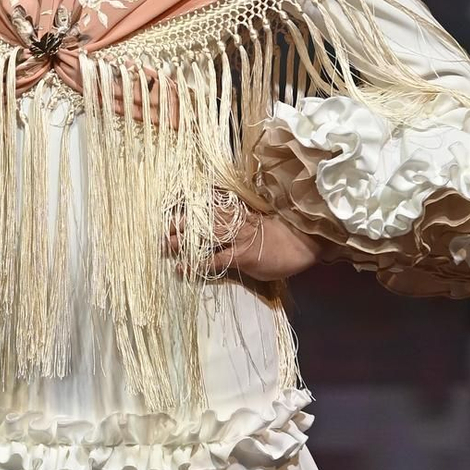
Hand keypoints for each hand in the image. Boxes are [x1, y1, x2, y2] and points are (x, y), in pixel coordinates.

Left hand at [168, 197, 322, 283]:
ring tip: (165, 244)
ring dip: (182, 240)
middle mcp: (237, 220)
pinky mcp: (242, 255)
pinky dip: (196, 264)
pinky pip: (213, 260)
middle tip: (163, 225)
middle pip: (202, 217)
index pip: (212, 202)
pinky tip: (182, 268)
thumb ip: (244, 220)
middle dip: (181, 221)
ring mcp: (239, 237)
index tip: (174, 202)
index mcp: (241, 209)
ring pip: (203, 235)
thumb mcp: (262, 221)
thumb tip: (227, 224)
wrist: (306, 243)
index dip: (192, 202)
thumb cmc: (286, 236)